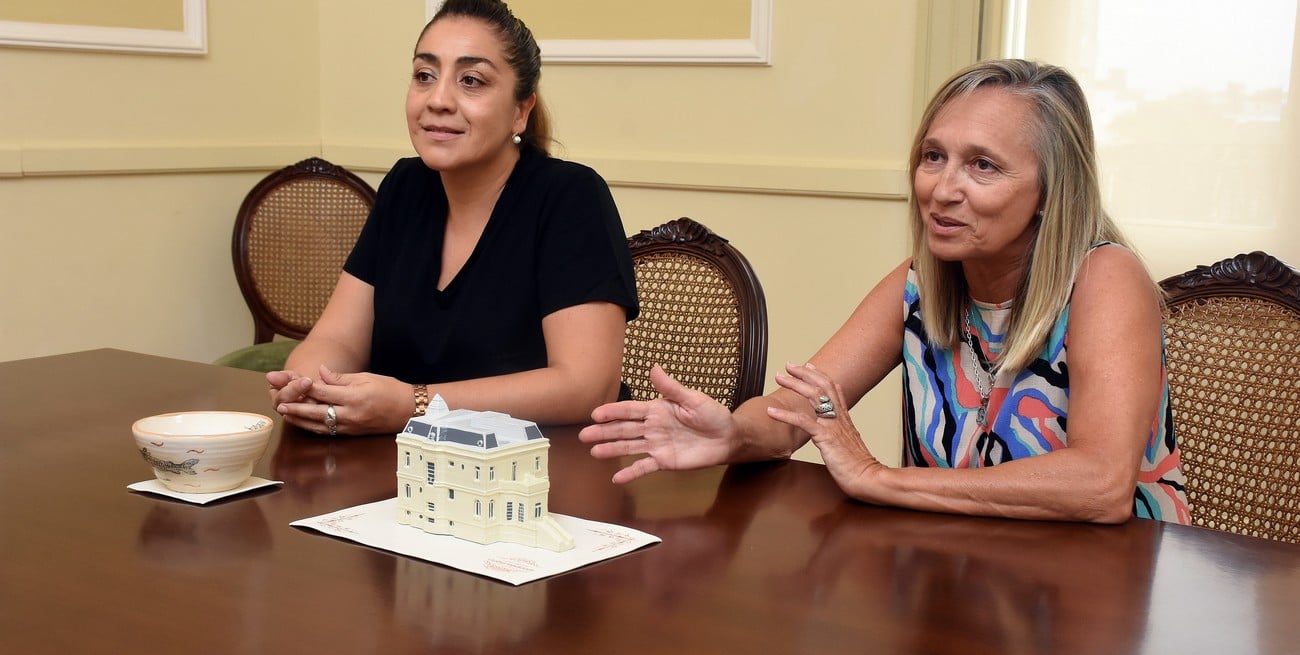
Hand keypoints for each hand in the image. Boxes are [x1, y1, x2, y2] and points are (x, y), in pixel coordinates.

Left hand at [275, 365, 413, 435]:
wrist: (409, 410)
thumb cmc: (390, 389)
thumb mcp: (366, 377)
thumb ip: (341, 378)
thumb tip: (321, 373)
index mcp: (354, 396)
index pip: (324, 392)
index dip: (306, 388)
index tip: (291, 384)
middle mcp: (351, 413)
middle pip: (318, 411)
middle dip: (298, 408)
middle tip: (280, 405)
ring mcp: (351, 426)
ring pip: (320, 425)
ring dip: (302, 420)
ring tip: (287, 415)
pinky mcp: (353, 433)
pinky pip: (329, 431)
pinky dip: (314, 427)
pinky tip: (304, 423)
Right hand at [579, 365, 737, 483]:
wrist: (728, 438)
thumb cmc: (713, 414)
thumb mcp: (693, 398)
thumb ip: (671, 387)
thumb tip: (654, 367)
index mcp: (657, 409)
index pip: (630, 410)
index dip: (613, 412)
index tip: (595, 414)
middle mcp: (652, 427)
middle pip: (623, 429)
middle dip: (604, 431)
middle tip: (584, 435)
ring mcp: (656, 445)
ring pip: (629, 447)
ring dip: (611, 449)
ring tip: (594, 452)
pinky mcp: (664, 461)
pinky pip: (644, 467)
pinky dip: (631, 472)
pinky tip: (617, 478)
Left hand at [768, 362, 883, 496]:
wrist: (867, 478)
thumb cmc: (858, 466)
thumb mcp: (849, 444)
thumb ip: (840, 434)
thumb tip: (832, 433)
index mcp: (845, 417)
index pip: (834, 388)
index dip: (820, 375)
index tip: (808, 365)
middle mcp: (840, 417)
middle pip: (822, 386)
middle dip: (804, 373)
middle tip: (788, 365)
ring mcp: (833, 425)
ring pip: (814, 396)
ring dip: (794, 384)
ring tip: (778, 377)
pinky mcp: (826, 437)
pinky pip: (803, 421)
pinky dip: (785, 414)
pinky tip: (771, 411)